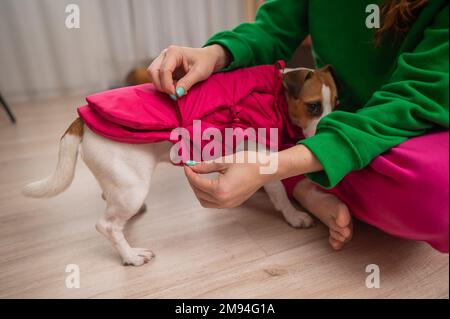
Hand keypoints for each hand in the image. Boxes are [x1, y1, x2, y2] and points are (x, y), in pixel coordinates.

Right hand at [147, 44, 228, 96]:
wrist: (207, 59)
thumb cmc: (205, 62)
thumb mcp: (199, 73)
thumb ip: (187, 83)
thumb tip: (176, 93)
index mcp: (173, 52)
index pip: (164, 70)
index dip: (167, 84)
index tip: (175, 94)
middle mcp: (165, 55)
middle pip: (153, 72)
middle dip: (161, 86)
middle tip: (174, 94)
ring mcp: (162, 61)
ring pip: (153, 76)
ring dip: (162, 86)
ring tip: (178, 91)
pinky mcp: (163, 68)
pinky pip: (158, 79)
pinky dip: (165, 86)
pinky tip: (177, 88)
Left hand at [183, 146, 322, 208]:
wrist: (266, 170)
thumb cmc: (248, 162)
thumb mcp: (224, 161)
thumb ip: (205, 166)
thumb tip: (192, 166)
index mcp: (220, 189)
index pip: (197, 182)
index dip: (189, 173)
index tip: (186, 165)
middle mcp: (223, 201)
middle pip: (199, 193)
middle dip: (192, 181)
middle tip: (191, 168)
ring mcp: (229, 204)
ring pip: (204, 201)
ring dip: (198, 190)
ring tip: (198, 176)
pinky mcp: (233, 204)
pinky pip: (214, 203)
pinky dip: (207, 195)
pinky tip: (208, 183)